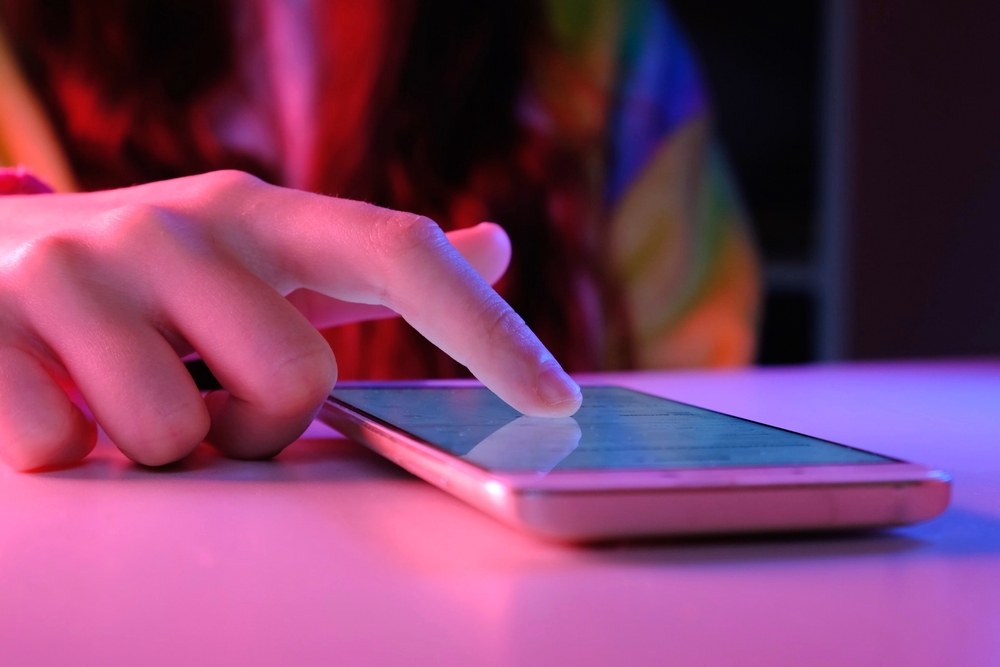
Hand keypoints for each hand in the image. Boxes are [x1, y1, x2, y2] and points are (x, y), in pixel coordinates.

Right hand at [0, 171, 580, 470]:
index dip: (487, 327)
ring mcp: (74, 271)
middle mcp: (174, 226)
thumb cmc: (144, 278)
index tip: (556, 398)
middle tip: (210, 403)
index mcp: (256, 213)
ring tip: (122, 394)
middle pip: (296, 382)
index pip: (399, 252)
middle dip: (261, 428)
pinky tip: (50, 400)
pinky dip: (69, 454)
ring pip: (177, 438)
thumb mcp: (256, 253)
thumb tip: (494, 247)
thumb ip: (371, 262)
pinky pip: (64, 453)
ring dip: (165, 448)